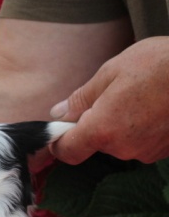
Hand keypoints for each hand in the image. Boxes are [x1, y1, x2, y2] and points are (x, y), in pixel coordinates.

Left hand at [49, 36, 168, 163]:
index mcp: (102, 130)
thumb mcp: (111, 73)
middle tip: (112, 96)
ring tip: (139, 97)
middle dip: (97, 123)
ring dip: (122, 125)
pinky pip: (144, 142)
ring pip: (121, 142)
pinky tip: (155, 106)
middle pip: (97, 143)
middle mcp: (124, 148)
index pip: (69, 151)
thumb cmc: (159, 65)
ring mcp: (148, 151)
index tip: (60, 131)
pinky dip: (143, 128)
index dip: (60, 142)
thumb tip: (59, 113)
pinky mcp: (166, 150)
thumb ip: (81, 98)